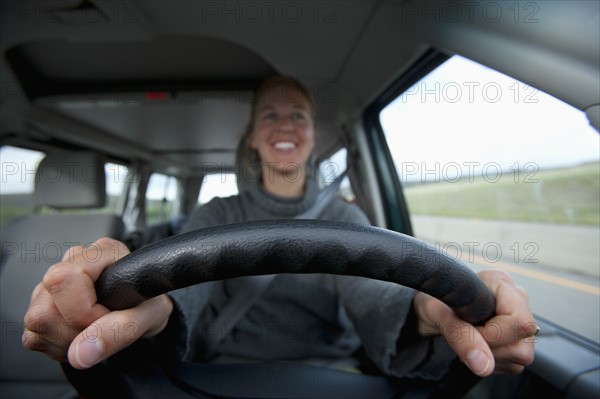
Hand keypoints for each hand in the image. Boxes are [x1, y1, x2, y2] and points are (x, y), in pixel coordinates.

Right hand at [23, 238, 172, 368]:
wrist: (144, 311)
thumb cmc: (148, 304)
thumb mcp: (150, 316)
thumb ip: (122, 329)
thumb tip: (80, 353)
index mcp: (102, 252)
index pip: (64, 279)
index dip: (83, 311)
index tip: (107, 317)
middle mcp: (72, 262)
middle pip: (45, 308)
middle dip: (76, 331)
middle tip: (103, 326)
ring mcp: (51, 283)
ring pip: (37, 323)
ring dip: (69, 340)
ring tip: (95, 329)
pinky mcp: (39, 306)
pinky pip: (34, 336)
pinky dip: (60, 346)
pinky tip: (81, 334)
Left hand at [413, 269, 535, 376]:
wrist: (429, 311)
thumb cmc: (433, 302)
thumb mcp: (437, 313)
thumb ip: (460, 335)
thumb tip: (483, 366)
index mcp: (501, 282)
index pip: (520, 321)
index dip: (493, 336)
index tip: (468, 331)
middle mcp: (517, 299)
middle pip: (523, 343)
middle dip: (489, 348)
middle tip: (465, 335)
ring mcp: (520, 321)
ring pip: (521, 357)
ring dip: (488, 356)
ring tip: (468, 339)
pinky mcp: (518, 340)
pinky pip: (513, 365)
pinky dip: (489, 362)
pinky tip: (476, 346)